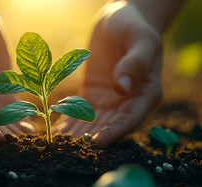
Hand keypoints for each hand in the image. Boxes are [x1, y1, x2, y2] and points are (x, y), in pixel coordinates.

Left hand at [54, 1, 162, 146]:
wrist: (121, 20)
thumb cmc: (136, 27)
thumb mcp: (141, 40)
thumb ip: (135, 63)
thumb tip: (123, 87)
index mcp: (146, 94)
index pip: (130, 118)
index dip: (114, 132)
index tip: (98, 142)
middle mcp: (128, 103)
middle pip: (109, 126)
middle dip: (90, 139)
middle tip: (70, 151)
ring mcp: (110, 102)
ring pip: (93, 124)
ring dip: (77, 135)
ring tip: (59, 147)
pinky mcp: (93, 96)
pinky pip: (80, 112)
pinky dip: (69, 123)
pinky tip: (55, 134)